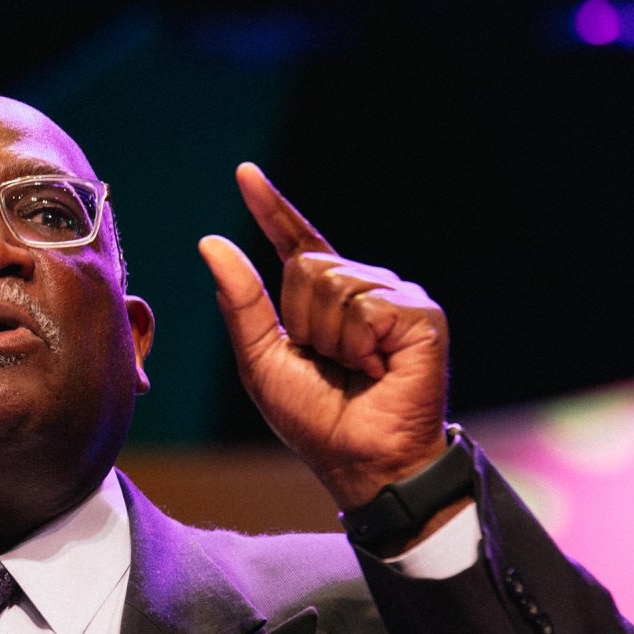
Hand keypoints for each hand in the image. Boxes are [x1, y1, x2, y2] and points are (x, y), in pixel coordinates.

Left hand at [198, 164, 449, 512]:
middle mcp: (363, 288)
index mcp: (325, 299)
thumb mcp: (261, 358)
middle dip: (302, 321)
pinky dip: (359, 345)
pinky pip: (367, 305)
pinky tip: (379, 369)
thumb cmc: (314, 418)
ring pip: (334, 282)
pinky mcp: (422, 314)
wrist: (360, 460)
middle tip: (329, 363)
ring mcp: (396, 297)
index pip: (294, 242)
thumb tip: (211, 241)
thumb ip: (241, 300)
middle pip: (307, 266)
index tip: (245, 173)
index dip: (270, 207)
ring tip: (355, 369)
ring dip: (331, 338)